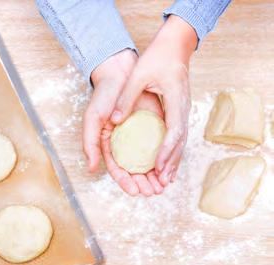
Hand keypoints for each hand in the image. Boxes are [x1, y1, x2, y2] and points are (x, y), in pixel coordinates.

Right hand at [83, 48, 163, 195]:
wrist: (122, 74)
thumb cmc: (104, 97)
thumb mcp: (92, 119)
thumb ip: (89, 143)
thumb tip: (91, 168)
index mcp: (109, 146)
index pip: (117, 169)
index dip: (125, 182)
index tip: (135, 191)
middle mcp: (125, 145)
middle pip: (134, 169)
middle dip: (143, 183)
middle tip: (152, 192)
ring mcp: (140, 138)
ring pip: (148, 162)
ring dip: (155, 176)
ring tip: (162, 186)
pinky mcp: (153, 129)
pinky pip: (159, 147)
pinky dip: (164, 159)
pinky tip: (169, 169)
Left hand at [110, 16, 197, 185]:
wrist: (174, 47)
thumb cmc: (157, 57)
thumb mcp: (138, 75)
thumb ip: (126, 98)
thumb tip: (115, 121)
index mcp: (176, 100)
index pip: (174, 131)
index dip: (166, 151)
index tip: (158, 167)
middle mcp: (183, 109)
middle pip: (180, 141)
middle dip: (172, 162)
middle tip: (164, 183)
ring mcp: (183, 110)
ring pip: (181, 141)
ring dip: (174, 161)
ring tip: (167, 179)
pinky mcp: (179, 110)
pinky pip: (178, 135)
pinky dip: (173, 150)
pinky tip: (169, 161)